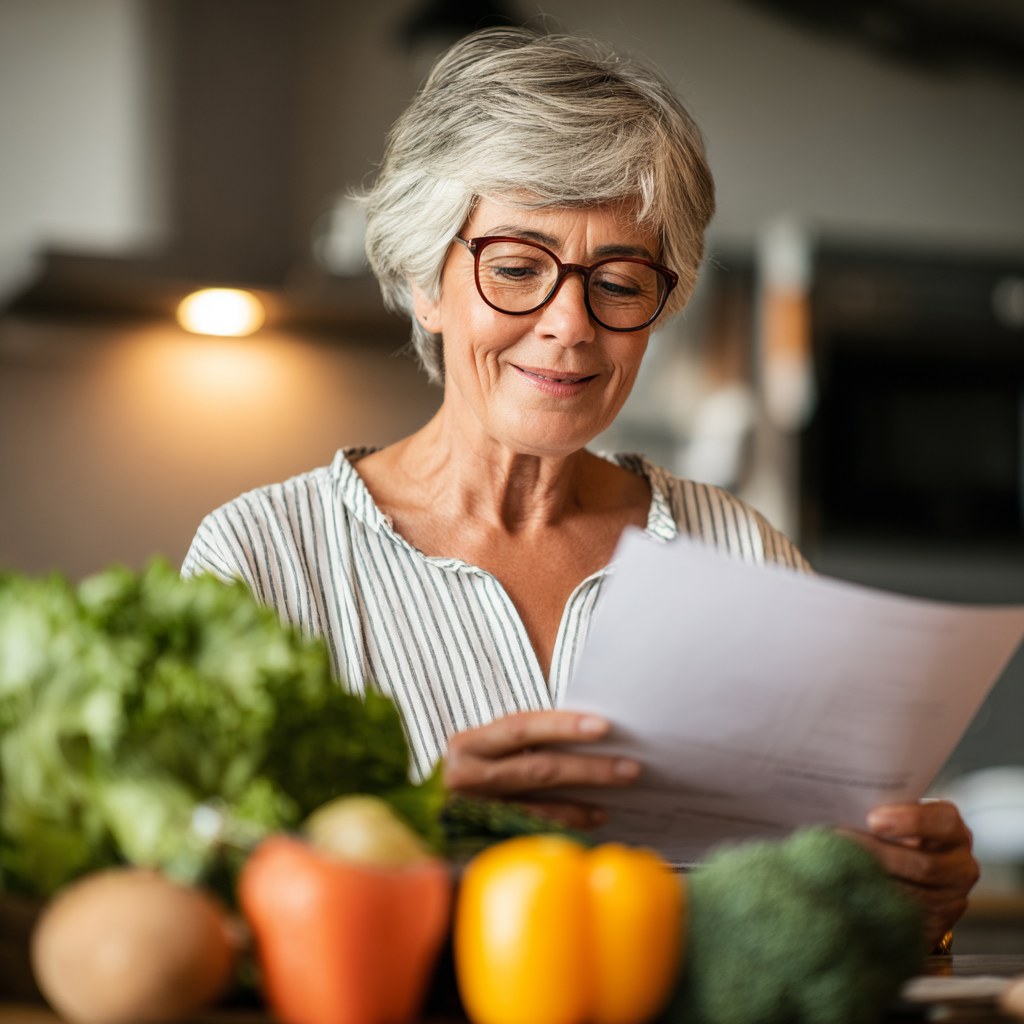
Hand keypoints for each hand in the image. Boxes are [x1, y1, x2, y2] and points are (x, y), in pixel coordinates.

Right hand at [443, 710, 641, 829]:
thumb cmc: (472, 771)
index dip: (562, 726)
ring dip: (585, 795)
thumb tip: (588, 732)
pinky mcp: (487, 838)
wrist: (425, 817)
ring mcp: (476, 813)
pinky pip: (536, 828)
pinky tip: (596, 814)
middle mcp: (465, 777)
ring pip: (540, 801)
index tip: (603, 726)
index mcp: (467, 744)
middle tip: (629, 765)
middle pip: (536, 768)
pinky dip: (569, 820)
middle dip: (588, 766)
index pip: (520, 727)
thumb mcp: (485, 750)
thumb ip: (522, 740)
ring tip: (619, 786)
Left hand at [841, 801, 978, 947]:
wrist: (909, 875)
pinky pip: (905, 919)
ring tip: (838, 865)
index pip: (942, 822)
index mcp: (952, 830)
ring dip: (872, 881)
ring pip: (914, 897)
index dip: (910, 820)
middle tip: (842, 842)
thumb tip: (846, 802)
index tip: (873, 819)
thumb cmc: (896, 836)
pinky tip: (850, 891)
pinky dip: (875, 904)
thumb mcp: (898, 818)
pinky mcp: (937, 925)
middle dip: (879, 855)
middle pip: (924, 865)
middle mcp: (960, 866)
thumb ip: (883, 810)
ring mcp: (951, 899)